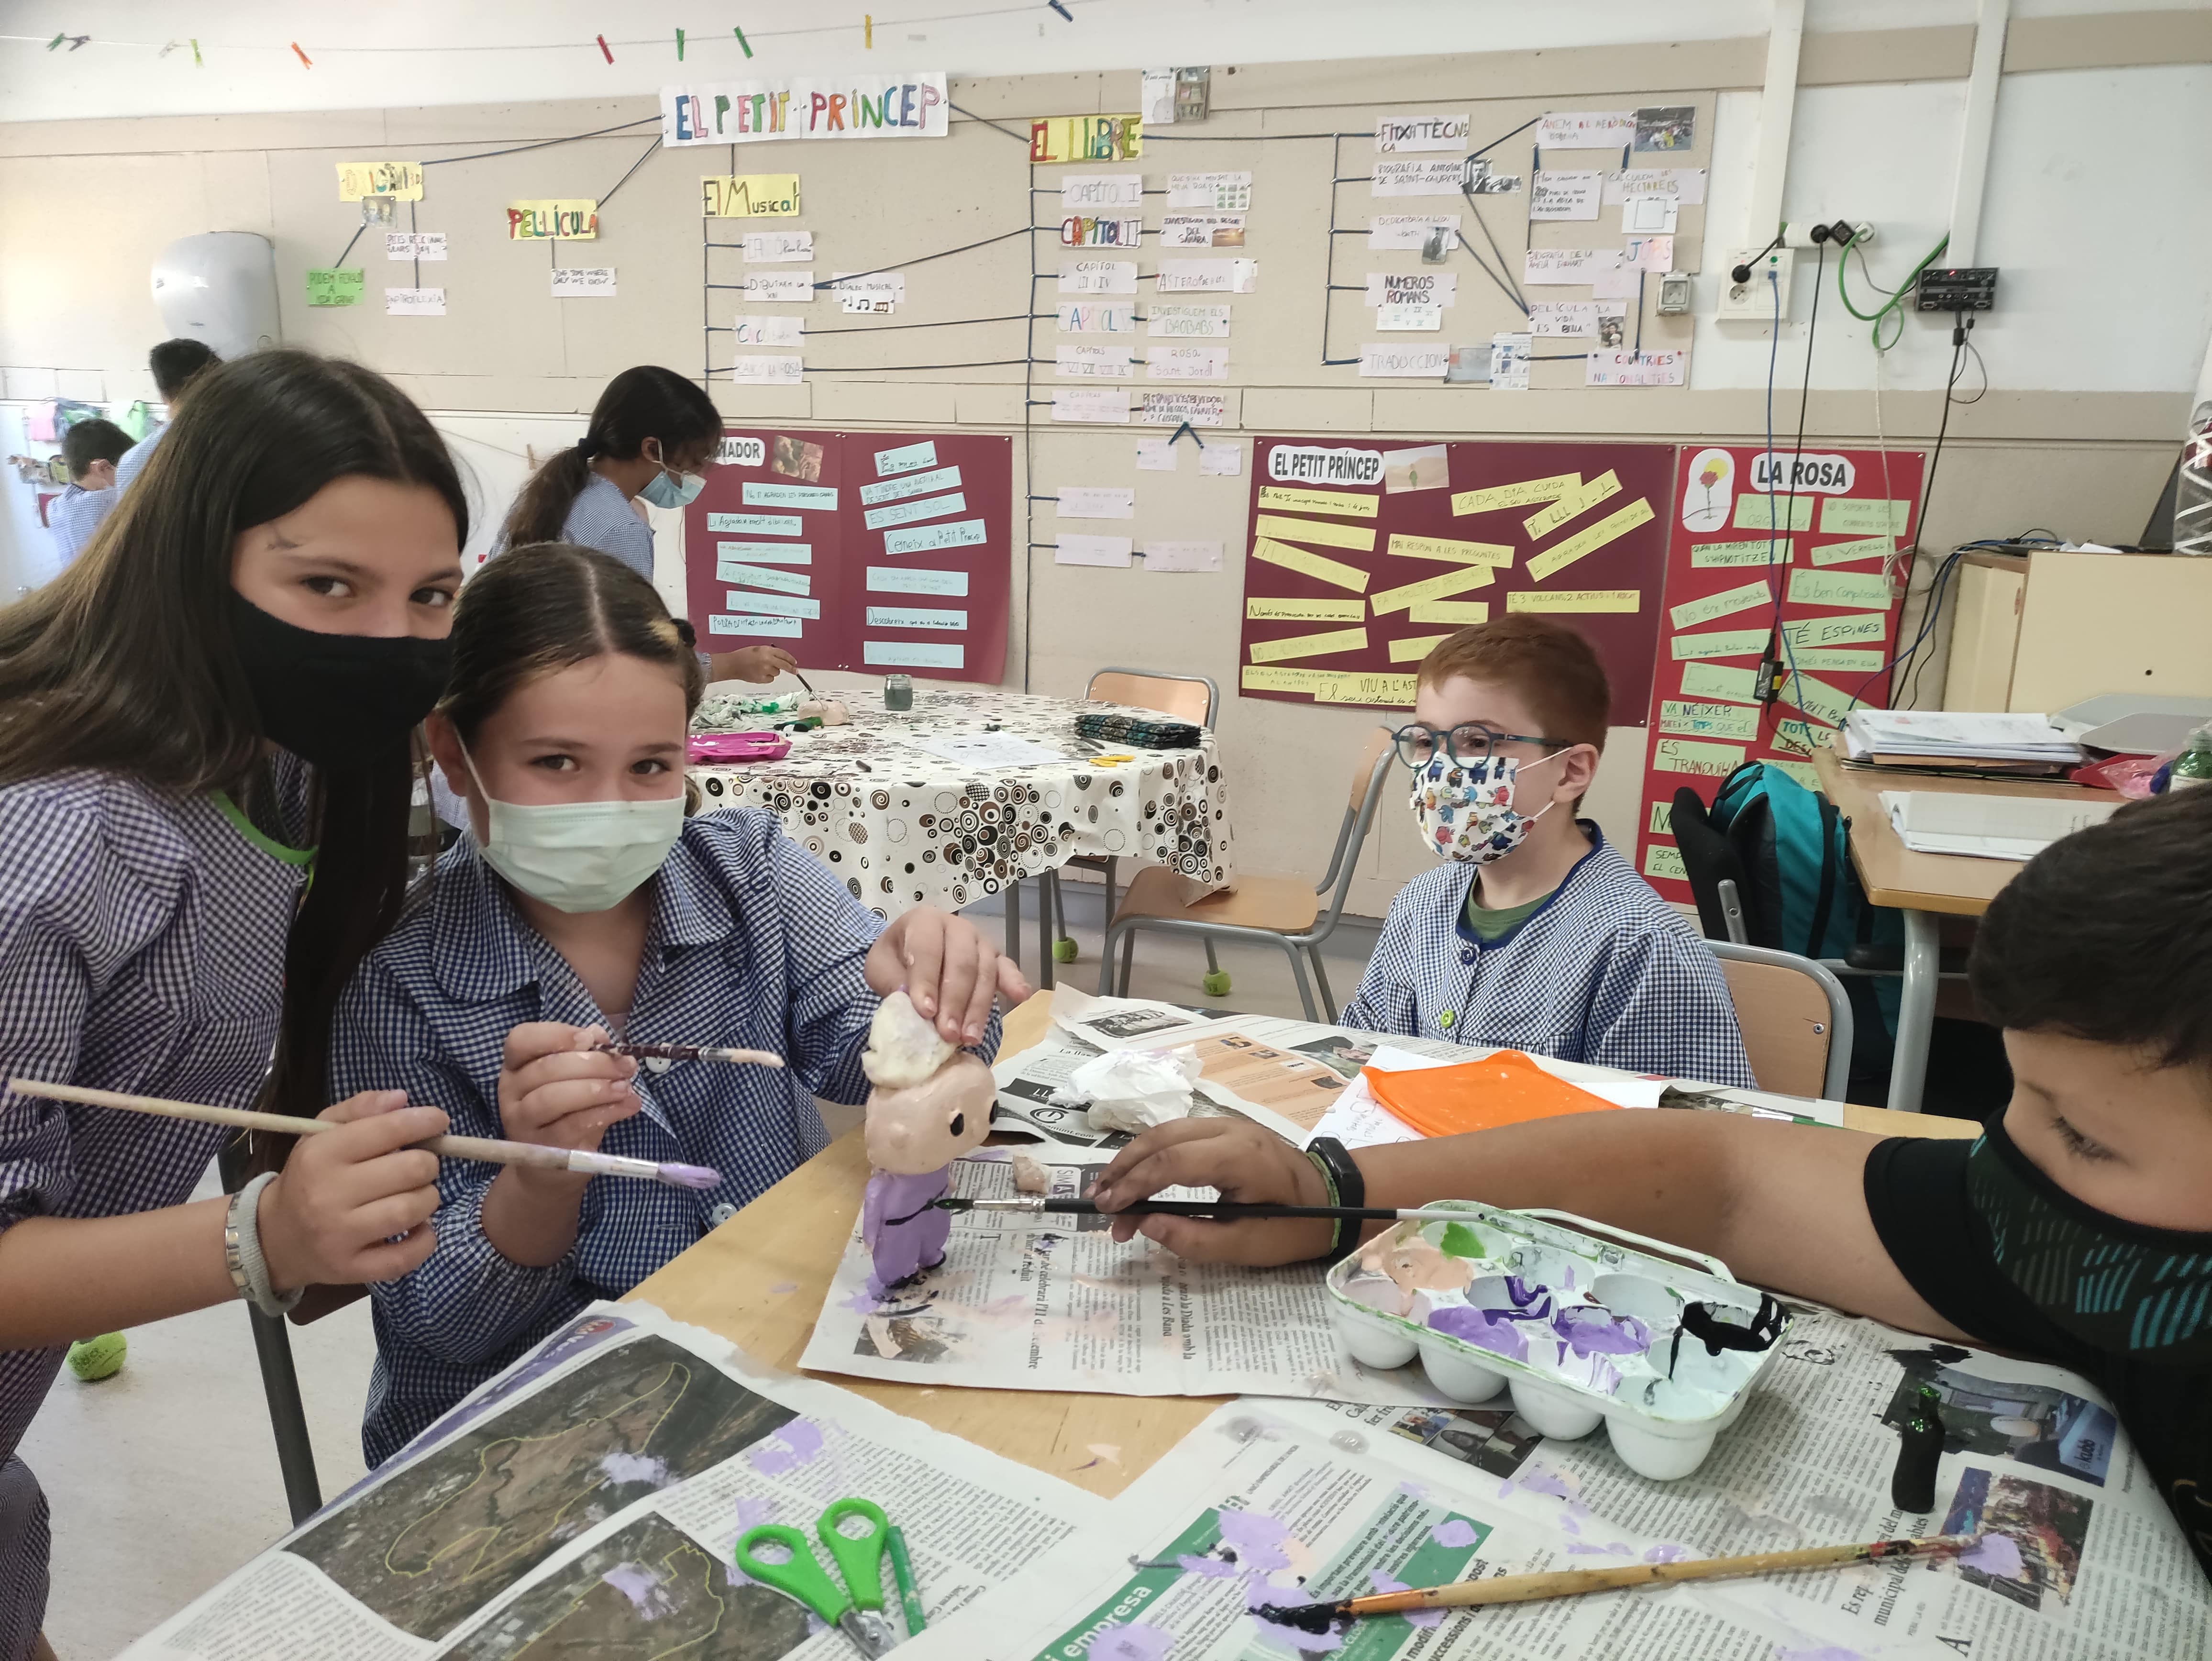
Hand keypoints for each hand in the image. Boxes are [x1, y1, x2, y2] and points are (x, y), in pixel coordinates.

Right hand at [257, 1092, 450, 1290]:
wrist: (274, 1237)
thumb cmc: (309, 1177)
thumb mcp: (322, 1133)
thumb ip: (360, 1109)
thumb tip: (401, 1099)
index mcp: (321, 1154)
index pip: (388, 1130)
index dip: (424, 1122)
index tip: (438, 1122)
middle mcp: (327, 1195)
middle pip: (411, 1169)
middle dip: (428, 1162)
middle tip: (420, 1165)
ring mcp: (339, 1236)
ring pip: (413, 1209)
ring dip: (428, 1198)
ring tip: (416, 1194)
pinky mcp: (350, 1270)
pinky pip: (406, 1257)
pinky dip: (425, 1240)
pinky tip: (418, 1228)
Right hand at [497, 1023, 639, 1191]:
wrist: (551, 1167)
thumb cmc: (565, 1112)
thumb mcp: (575, 1078)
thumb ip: (585, 1053)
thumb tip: (599, 1034)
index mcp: (516, 1065)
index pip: (520, 1040)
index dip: (556, 1034)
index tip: (590, 1038)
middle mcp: (511, 1091)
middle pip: (546, 1068)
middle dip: (594, 1063)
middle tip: (626, 1066)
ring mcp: (521, 1121)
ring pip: (552, 1098)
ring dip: (595, 1089)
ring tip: (625, 1088)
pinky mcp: (540, 1147)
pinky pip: (571, 1125)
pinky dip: (603, 1113)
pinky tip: (626, 1106)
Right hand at [710, 645, 798, 683]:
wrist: (733, 664)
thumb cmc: (743, 655)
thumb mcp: (758, 649)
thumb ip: (770, 653)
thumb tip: (781, 659)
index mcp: (767, 650)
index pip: (784, 654)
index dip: (790, 659)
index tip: (794, 662)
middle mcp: (768, 660)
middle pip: (785, 665)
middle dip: (791, 668)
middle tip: (795, 671)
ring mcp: (765, 670)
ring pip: (777, 672)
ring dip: (773, 671)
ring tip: (762, 668)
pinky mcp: (762, 679)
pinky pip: (770, 679)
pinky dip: (767, 677)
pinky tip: (759, 673)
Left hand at [868, 907, 1031, 1045]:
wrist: (909, 951)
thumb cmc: (895, 959)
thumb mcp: (879, 966)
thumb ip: (890, 979)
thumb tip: (908, 997)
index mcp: (924, 920)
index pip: (928, 948)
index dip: (927, 980)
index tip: (925, 1012)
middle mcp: (957, 926)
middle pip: (962, 962)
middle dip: (955, 1001)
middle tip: (947, 1033)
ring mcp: (980, 941)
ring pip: (985, 971)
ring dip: (978, 1007)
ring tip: (969, 1038)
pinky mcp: (995, 957)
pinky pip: (1007, 969)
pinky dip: (1014, 982)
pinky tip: (1020, 998)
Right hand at [1091, 1119, 1335, 1265]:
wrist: (1333, 1198)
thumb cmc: (1293, 1227)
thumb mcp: (1247, 1246)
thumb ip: (1194, 1238)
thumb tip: (1145, 1224)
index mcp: (1239, 1157)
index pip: (1172, 1161)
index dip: (1135, 1184)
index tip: (1109, 1210)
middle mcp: (1229, 1130)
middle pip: (1161, 1138)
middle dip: (1124, 1170)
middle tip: (1099, 1204)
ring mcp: (1227, 1124)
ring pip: (1165, 1131)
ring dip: (1132, 1160)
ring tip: (1109, 1193)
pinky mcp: (1224, 1129)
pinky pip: (1177, 1134)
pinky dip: (1150, 1154)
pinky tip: (1135, 1178)